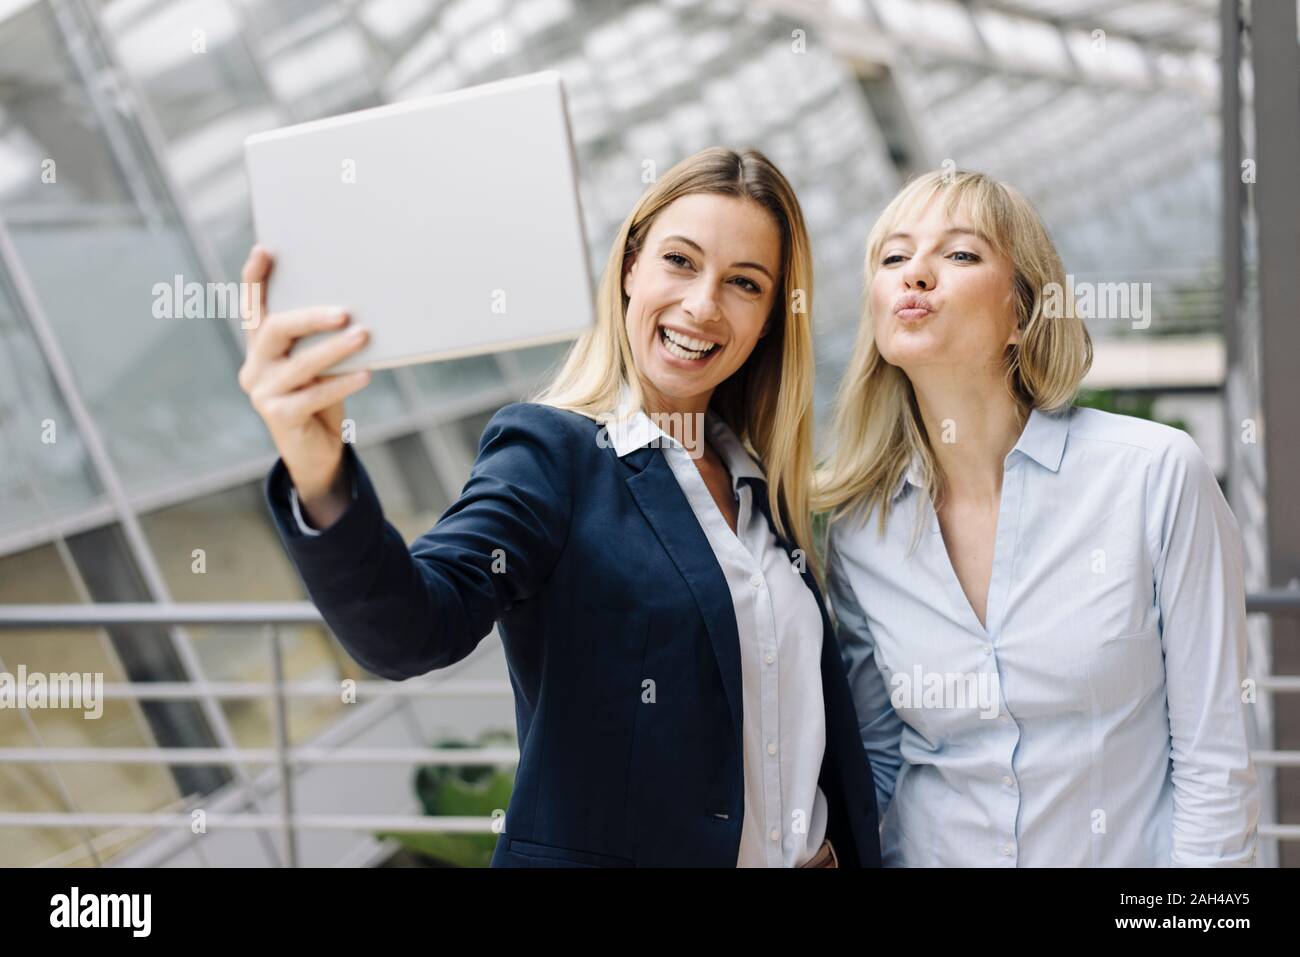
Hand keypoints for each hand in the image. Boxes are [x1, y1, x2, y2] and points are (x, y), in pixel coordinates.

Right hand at [237, 245, 370, 526]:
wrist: (317, 452)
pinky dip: (342, 383)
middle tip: (344, 312)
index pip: (252, 306)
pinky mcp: (278, 416)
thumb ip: (322, 341)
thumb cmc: (323, 398)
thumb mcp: (320, 365)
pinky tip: (365, 374)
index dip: (255, 279)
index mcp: (261, 346)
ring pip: (299, 363)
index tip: (265, 251)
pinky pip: (314, 395)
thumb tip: (355, 311)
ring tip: (364, 336)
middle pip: (274, 329)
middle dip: (310, 316)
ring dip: (335, 349)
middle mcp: (255, 365)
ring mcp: (262, 392)